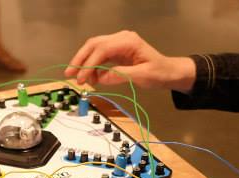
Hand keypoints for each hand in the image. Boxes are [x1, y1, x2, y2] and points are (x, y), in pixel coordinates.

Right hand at [65, 30, 195, 91]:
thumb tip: (100, 78)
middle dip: (80, 59)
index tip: (81, 78)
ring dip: (84, 62)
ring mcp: (118, 43)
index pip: (102, 49)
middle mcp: (121, 38)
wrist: (169, 72)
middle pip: (94, 44)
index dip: (89, 64)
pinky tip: (90, 77)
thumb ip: (120, 76)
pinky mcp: (117, 51)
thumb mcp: (142, 76)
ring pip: (94, 48)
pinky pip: (100, 55)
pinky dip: (92, 66)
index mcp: (128, 41)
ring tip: (78, 78)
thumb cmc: (159, 73)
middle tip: (69, 74)